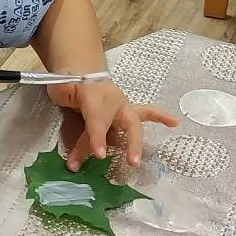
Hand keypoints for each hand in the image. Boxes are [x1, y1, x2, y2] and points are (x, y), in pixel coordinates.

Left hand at [48, 81, 178, 169]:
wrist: (79, 73)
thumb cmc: (71, 84)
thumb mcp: (61, 86)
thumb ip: (63, 89)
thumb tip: (62, 88)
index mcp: (95, 95)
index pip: (98, 119)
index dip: (97, 137)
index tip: (99, 155)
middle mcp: (113, 101)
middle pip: (125, 123)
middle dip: (130, 143)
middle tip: (131, 162)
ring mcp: (121, 107)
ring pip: (138, 120)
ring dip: (142, 140)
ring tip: (150, 156)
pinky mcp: (125, 113)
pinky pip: (146, 114)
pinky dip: (161, 117)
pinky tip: (174, 123)